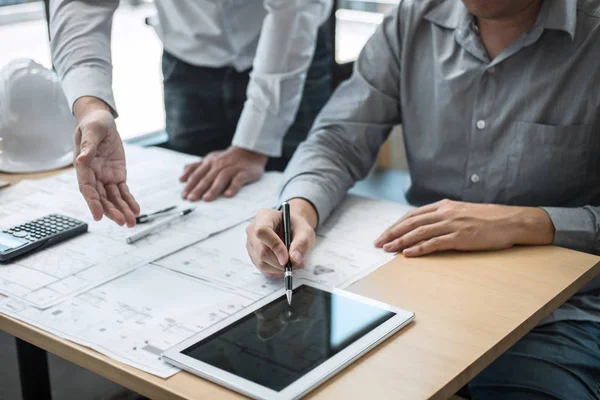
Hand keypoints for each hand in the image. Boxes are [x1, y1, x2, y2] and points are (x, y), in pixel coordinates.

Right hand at [73, 97, 139, 226]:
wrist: (102, 121)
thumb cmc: (93, 124)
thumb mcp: (91, 131)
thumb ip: (88, 146)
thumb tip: (81, 160)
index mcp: (83, 167)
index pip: (87, 188)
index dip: (92, 203)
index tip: (98, 216)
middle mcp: (93, 176)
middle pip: (102, 198)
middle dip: (112, 211)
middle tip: (123, 222)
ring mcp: (105, 177)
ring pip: (114, 198)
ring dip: (122, 210)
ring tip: (132, 223)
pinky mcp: (117, 176)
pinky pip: (123, 192)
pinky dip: (130, 201)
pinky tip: (136, 211)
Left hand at [179, 146, 267, 201]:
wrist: (249, 151)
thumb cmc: (227, 159)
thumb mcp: (210, 160)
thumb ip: (196, 167)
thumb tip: (182, 177)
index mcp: (210, 163)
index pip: (197, 174)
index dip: (190, 184)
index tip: (184, 195)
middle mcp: (219, 165)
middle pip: (207, 177)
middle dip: (198, 188)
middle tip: (191, 199)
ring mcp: (232, 168)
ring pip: (221, 178)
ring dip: (213, 188)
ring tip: (206, 198)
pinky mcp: (244, 172)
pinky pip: (238, 180)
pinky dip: (233, 187)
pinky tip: (228, 195)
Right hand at [246, 199, 317, 277]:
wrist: (292, 230)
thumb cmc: (296, 228)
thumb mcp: (305, 231)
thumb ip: (302, 243)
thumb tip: (295, 258)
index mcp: (264, 216)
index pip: (263, 231)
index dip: (274, 246)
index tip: (287, 259)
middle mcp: (253, 229)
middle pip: (261, 250)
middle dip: (279, 262)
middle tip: (295, 264)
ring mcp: (251, 243)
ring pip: (261, 262)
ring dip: (279, 268)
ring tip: (292, 264)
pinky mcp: (253, 255)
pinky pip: (262, 268)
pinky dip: (275, 271)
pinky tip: (284, 265)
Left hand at [374, 199, 554, 256]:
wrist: (513, 221)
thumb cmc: (489, 219)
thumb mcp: (462, 212)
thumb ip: (444, 217)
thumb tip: (426, 226)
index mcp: (444, 206)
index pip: (412, 215)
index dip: (396, 225)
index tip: (384, 234)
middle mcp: (445, 212)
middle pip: (411, 222)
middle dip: (392, 233)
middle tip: (378, 243)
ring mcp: (453, 224)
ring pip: (419, 232)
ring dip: (401, 241)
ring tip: (388, 249)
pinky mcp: (461, 237)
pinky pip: (435, 243)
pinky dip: (419, 249)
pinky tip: (408, 254)